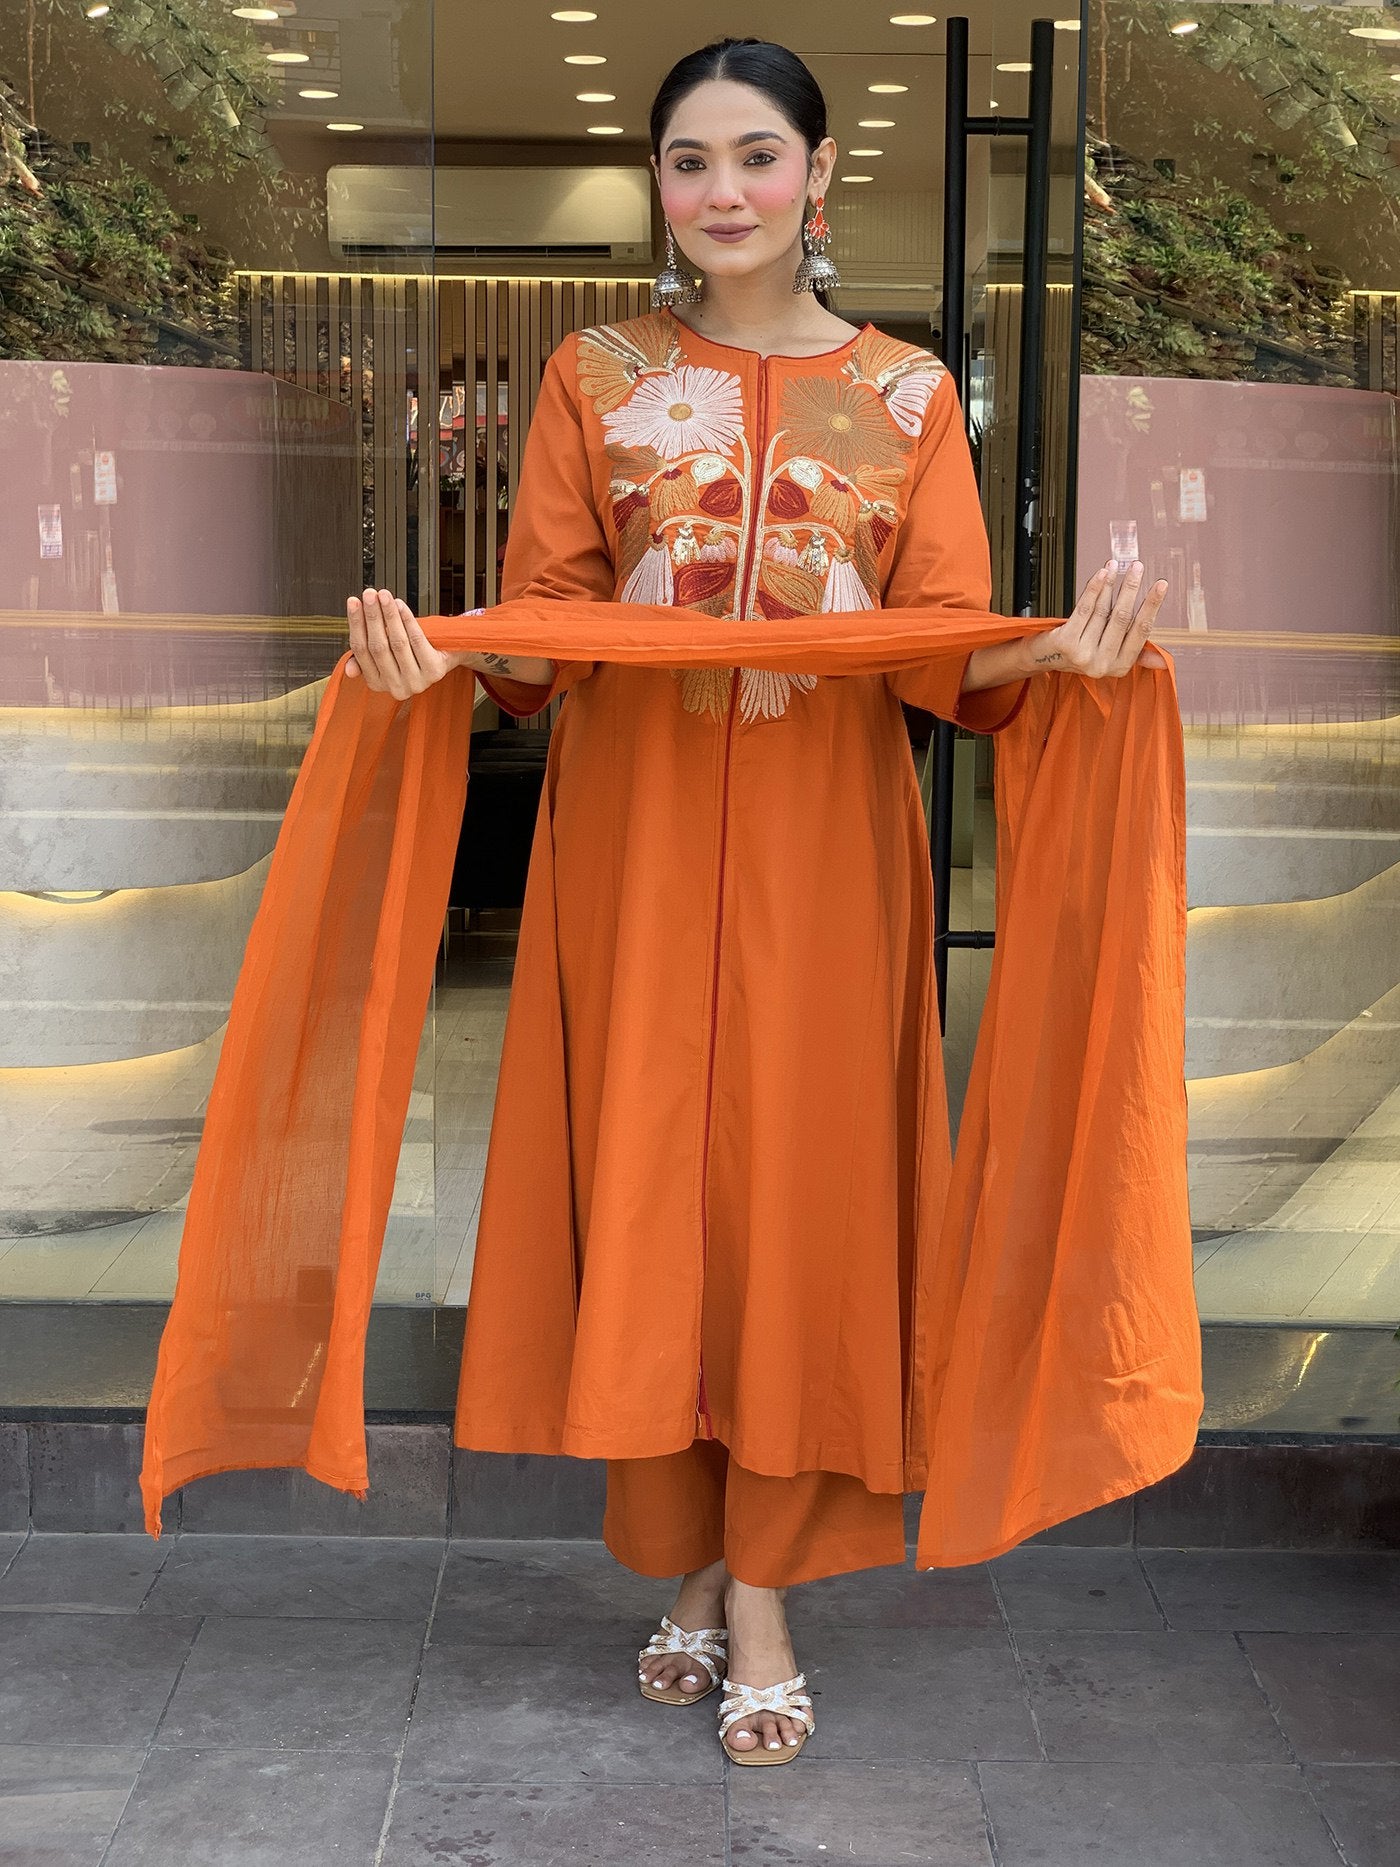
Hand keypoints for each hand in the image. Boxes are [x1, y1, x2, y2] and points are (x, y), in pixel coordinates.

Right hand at [345, 587, 457, 697]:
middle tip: (369, 594)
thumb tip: (348, 670)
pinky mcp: (434, 672)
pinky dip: (407, 620)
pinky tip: (400, 605)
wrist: (446, 653)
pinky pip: (417, 640)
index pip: (361, 651)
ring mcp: (416, 682)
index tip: (353, 601)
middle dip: (372, 617)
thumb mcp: (385, 654)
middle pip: (378, 647)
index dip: (356, 624)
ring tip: (384, 595)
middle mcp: (396, 688)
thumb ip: (366, 658)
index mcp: (378, 684)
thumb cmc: (411, 651)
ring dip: (389, 615)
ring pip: (397, 642)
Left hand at [1027, 559, 1168, 675]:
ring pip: (1102, 611)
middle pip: (1122, 618)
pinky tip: (1102, 575)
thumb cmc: (1081, 652)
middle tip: (1138, 567)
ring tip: (1115, 566)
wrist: (1044, 658)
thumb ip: (1135, 656)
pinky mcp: (1066, 643)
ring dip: (1110, 584)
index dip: (1152, 606)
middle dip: (1131, 588)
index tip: (1161, 585)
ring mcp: (1083, 655)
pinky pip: (1084, 609)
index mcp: (1120, 666)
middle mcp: (1103, 664)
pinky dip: (1094, 589)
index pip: (1141, 632)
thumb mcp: (1111, 657)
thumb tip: (1161, 662)